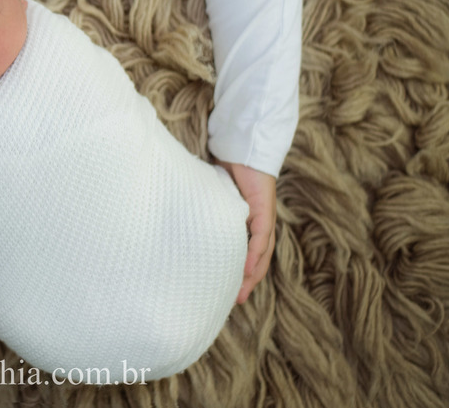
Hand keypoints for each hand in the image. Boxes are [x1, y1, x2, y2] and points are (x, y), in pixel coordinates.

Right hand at [215, 159, 276, 303]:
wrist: (240, 147)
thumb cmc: (226, 169)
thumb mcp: (214, 198)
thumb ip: (208, 211)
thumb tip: (184, 222)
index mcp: (247, 221)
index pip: (247, 252)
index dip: (241, 272)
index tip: (228, 290)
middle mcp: (258, 223)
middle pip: (258, 259)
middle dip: (248, 281)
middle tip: (235, 301)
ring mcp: (264, 217)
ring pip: (262, 253)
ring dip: (253, 274)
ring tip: (243, 292)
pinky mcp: (264, 209)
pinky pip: (261, 237)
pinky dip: (255, 254)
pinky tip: (249, 269)